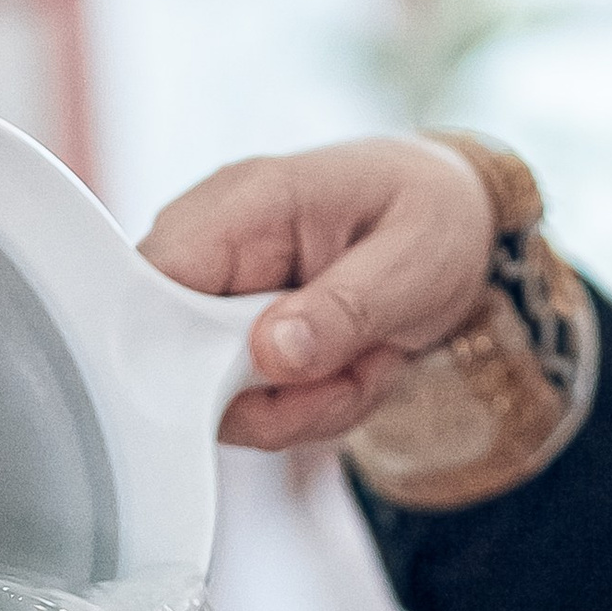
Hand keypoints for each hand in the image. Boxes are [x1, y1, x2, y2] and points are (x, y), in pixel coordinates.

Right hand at [138, 137, 496, 451]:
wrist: (459, 221)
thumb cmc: (433, 217)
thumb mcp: (413, 262)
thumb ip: (342, 310)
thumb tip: (268, 353)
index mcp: (247, 203)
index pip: (152, 279)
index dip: (176, 350)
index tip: (253, 383)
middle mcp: (217, 249)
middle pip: (181, 362)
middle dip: (276, 398)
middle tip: (354, 376)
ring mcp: (224, 298)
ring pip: (223, 401)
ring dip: (306, 406)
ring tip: (368, 361)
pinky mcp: (240, 339)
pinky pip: (252, 407)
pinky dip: (311, 407)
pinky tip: (354, 367)